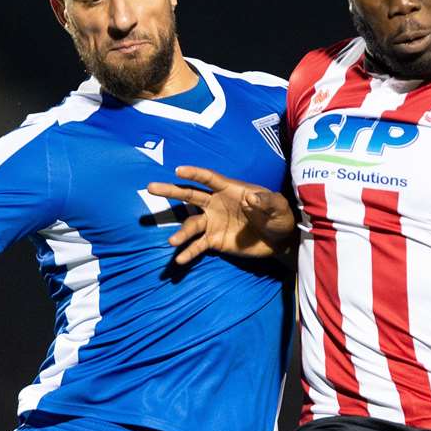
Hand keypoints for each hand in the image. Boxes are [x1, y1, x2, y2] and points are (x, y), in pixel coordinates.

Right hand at [147, 165, 295, 264]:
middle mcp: (216, 204)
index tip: (177, 170)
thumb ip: (266, 201)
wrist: (279, 240)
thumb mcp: (278, 207)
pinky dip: (189, 252)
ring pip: (191, 224)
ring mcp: (213, 223)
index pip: (209, 179)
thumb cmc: (279, 217)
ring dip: (181, 233)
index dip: (194, 173)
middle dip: (171, 191)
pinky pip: (198, 246)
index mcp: (230, 189)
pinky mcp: (214, 241)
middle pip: (190, 195)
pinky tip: (180, 259)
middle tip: (151, 188)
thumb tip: (250, 197)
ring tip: (173, 241)